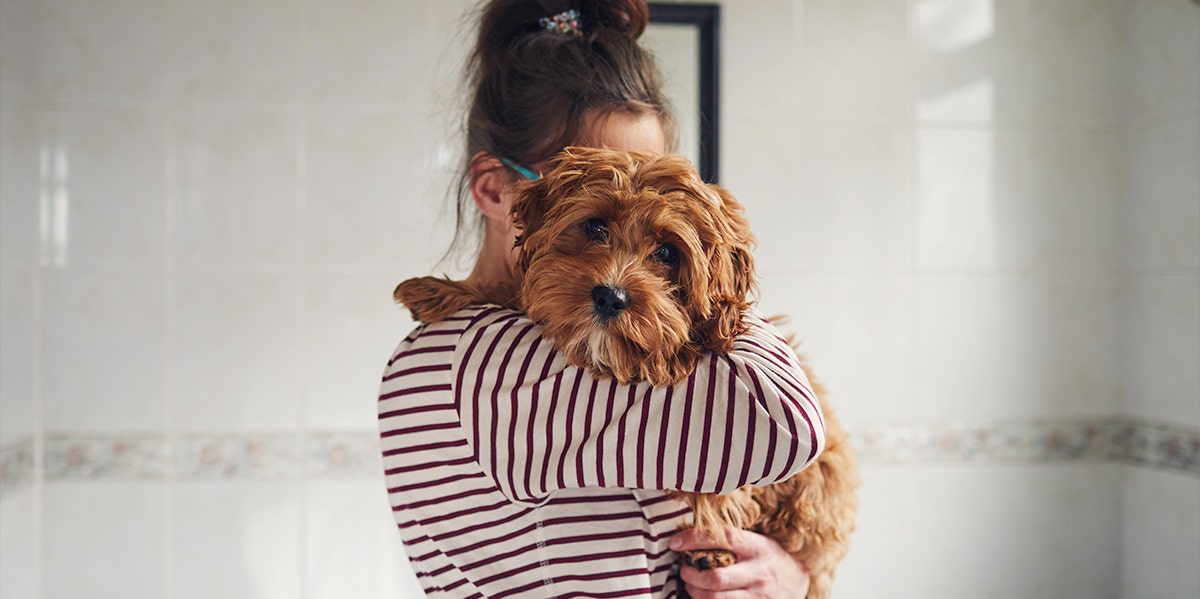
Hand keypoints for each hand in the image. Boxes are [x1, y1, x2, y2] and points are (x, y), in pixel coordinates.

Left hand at [670, 527, 809, 598]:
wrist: (799, 582)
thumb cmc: (770, 558)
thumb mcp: (758, 542)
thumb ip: (732, 540)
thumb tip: (691, 534)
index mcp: (759, 548)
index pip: (723, 538)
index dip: (694, 539)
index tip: (675, 543)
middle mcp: (759, 573)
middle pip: (715, 577)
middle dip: (690, 574)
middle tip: (683, 568)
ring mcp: (757, 596)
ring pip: (715, 598)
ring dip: (694, 592)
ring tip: (690, 584)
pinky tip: (701, 596)